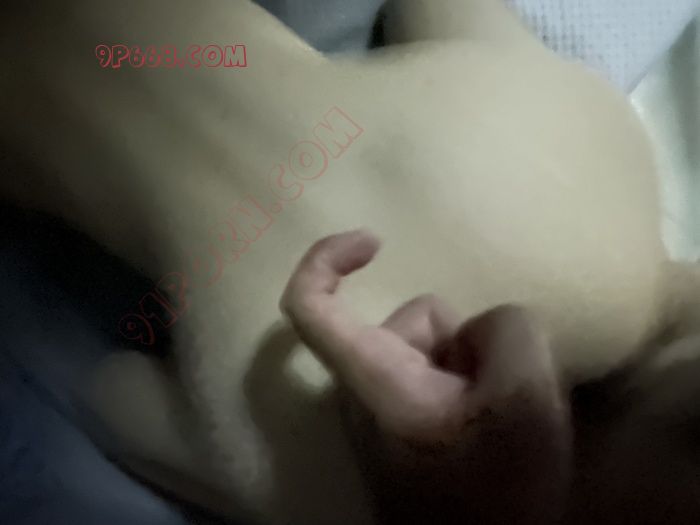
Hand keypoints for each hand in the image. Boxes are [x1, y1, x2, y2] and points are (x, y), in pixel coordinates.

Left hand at [281, 230, 572, 523]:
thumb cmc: (499, 487)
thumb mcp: (523, 395)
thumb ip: (507, 328)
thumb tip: (480, 330)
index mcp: (374, 379)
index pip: (310, 305)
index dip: (327, 257)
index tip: (375, 242)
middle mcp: (363, 392)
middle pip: (415, 321)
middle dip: (464, 338)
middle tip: (501, 390)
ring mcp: (385, 412)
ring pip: (437, 348)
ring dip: (473, 365)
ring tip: (501, 413)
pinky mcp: (405, 427)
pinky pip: (441, 376)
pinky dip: (470, 383)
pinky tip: (493, 420)